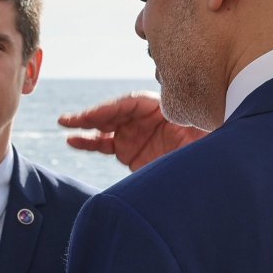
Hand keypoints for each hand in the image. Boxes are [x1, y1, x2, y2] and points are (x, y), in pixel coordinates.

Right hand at [60, 92, 207, 170]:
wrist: (207, 170)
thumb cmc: (206, 148)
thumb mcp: (202, 136)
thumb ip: (189, 132)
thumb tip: (182, 132)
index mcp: (161, 108)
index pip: (131, 103)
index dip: (111, 109)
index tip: (93, 117)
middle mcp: (144, 119)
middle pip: (114, 112)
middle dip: (92, 115)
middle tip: (70, 120)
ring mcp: (134, 134)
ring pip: (105, 126)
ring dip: (84, 125)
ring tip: (65, 124)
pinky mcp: (127, 151)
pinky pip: (103, 144)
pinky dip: (87, 142)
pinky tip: (72, 141)